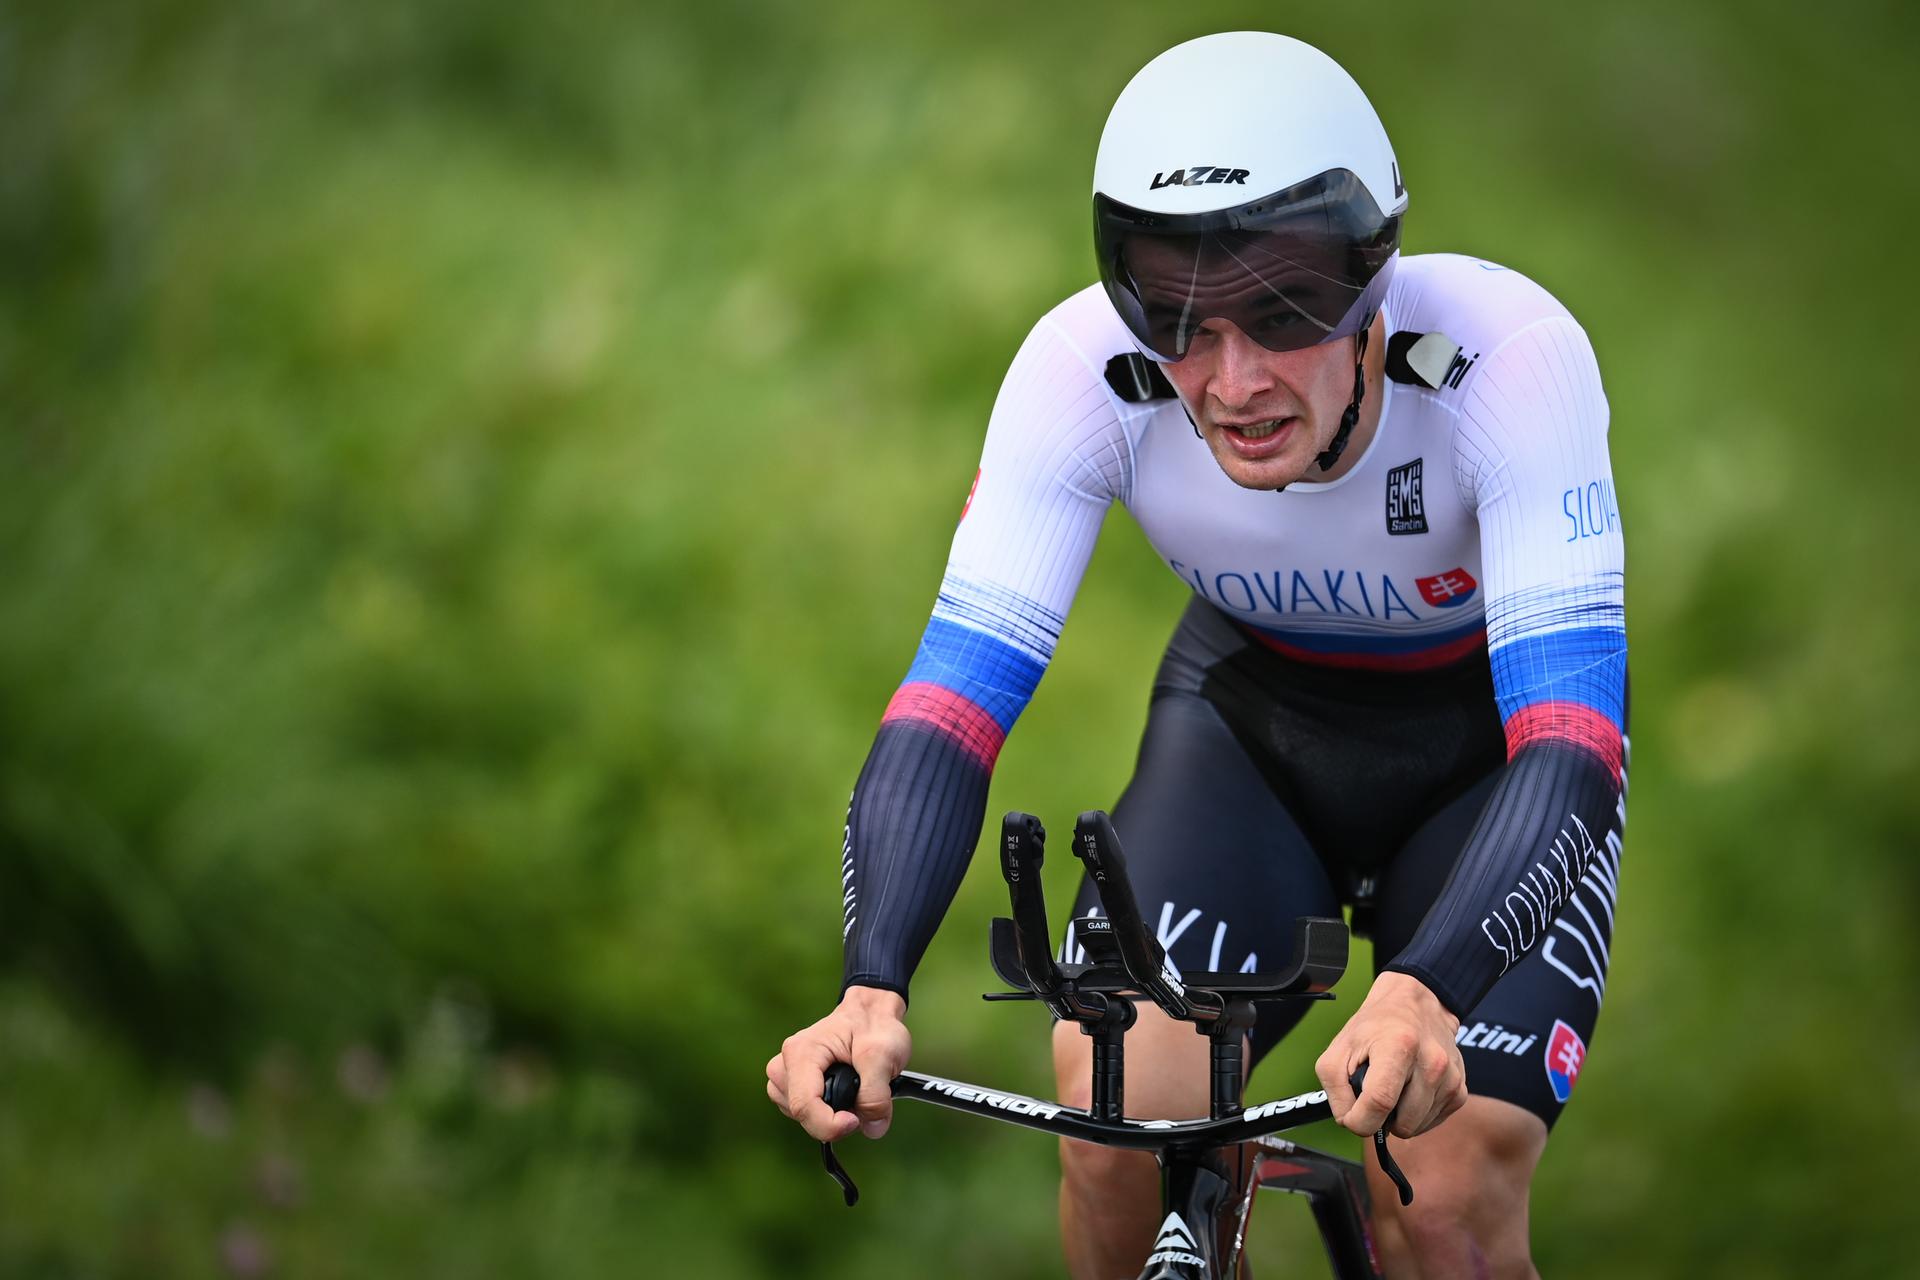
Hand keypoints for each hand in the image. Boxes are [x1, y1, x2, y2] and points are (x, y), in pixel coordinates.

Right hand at [767, 985, 911, 1142]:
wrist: (872, 1014)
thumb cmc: (875, 1026)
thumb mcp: (884, 1055)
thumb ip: (877, 1094)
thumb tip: (872, 1129)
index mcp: (802, 1051)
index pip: (804, 1105)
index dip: (830, 1124)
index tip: (856, 1121)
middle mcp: (786, 1063)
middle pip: (801, 1114)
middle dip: (833, 1119)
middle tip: (861, 1099)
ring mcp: (787, 1075)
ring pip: (801, 1117)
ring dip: (830, 1116)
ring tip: (852, 1091)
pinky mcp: (794, 1085)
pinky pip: (805, 1114)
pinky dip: (826, 1112)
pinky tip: (843, 1094)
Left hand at [1315, 971, 1466, 1138]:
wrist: (1415, 1004)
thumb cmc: (1375, 1026)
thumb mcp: (1338, 1049)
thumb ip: (1336, 1090)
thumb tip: (1349, 1122)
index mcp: (1399, 1045)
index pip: (1379, 1102)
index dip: (1360, 1120)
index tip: (1352, 1117)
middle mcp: (1431, 1062)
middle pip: (1401, 1123)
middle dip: (1380, 1117)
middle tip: (1374, 1091)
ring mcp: (1450, 1077)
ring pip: (1416, 1127)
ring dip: (1398, 1116)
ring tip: (1393, 1086)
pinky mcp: (1459, 1089)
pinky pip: (1430, 1123)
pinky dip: (1415, 1115)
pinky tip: (1408, 1090)